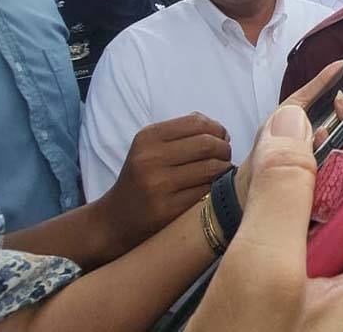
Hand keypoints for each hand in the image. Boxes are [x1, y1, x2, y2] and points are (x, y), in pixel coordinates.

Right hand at [98, 112, 230, 250]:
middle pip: (208, 144)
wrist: (117, 219)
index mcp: (147, 138)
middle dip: (224, 148)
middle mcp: (150, 158)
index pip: (197, 123)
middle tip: (225, 156)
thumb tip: (219, 129)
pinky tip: (214, 188)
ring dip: (225, 168)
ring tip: (223, 171)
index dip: (217, 129)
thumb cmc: (143, 177)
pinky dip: (217, 188)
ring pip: (211, 168)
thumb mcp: (151, 147)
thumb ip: (183, 132)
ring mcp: (158, 185)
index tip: (222, 138)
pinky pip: (207, 191)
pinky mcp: (167, 209)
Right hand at [188, 78, 342, 331]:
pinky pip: (306, 266)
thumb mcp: (261, 270)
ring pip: (331, 241)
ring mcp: (328, 316)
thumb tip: (294, 120)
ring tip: (296, 158)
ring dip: (316, 198)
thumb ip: (283, 194)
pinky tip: (272, 216)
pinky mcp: (294, 320)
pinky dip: (295, 231)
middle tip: (327, 127)